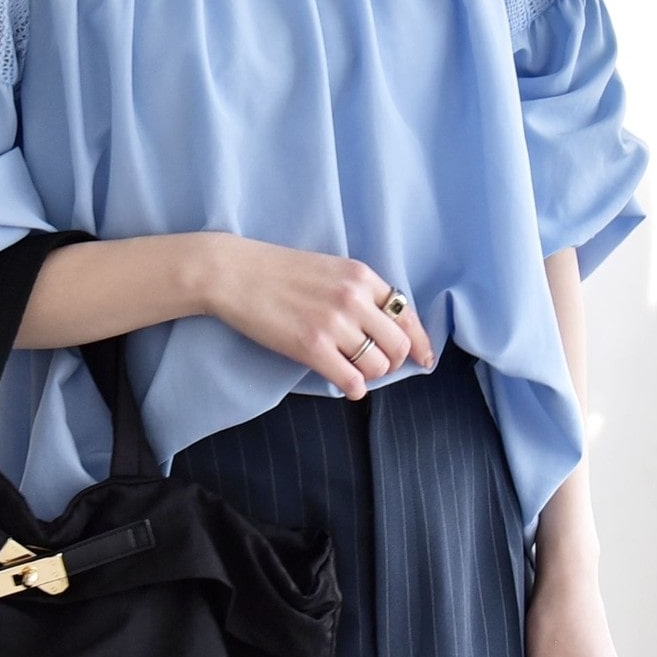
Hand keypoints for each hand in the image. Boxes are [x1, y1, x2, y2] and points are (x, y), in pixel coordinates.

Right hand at [201, 234, 434, 397]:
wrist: (233, 272)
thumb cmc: (276, 271)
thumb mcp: (328, 268)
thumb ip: (358, 291)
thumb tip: (383, 324)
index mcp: (360, 275)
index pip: (406, 314)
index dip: (419, 342)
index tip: (423, 358)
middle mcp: (353, 298)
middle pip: (398, 344)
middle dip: (393, 361)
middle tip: (377, 366)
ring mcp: (333, 323)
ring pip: (377, 365)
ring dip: (371, 374)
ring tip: (355, 372)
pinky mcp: (311, 346)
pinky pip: (351, 379)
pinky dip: (355, 388)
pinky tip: (348, 386)